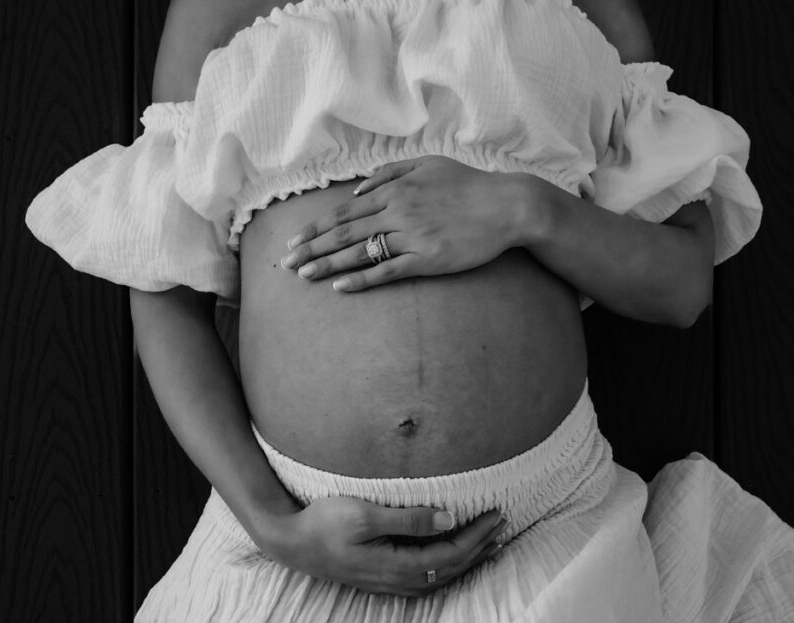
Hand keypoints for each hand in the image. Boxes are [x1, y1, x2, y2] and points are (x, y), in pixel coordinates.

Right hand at [261, 496, 507, 596]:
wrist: (290, 541)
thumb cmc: (324, 522)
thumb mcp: (366, 513)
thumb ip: (410, 518)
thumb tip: (450, 517)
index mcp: (397, 565)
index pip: (451, 554)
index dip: (477, 536)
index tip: (496, 514)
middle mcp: (397, 580)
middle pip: (451, 569)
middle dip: (480, 547)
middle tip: (503, 525)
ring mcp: (389, 582)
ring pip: (441, 577)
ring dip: (469, 560)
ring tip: (491, 544)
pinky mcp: (382, 578)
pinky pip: (427, 578)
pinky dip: (449, 567)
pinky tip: (454, 559)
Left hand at [280, 156, 528, 291]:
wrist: (507, 206)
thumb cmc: (469, 185)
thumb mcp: (428, 164)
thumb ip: (391, 173)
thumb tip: (358, 191)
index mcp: (394, 190)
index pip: (344, 213)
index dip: (315, 229)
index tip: (294, 241)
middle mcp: (397, 212)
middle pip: (343, 233)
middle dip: (311, 249)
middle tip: (286, 264)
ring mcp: (412, 237)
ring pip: (360, 253)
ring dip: (328, 265)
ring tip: (303, 275)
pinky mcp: (428, 259)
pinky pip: (388, 270)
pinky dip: (362, 279)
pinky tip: (341, 287)